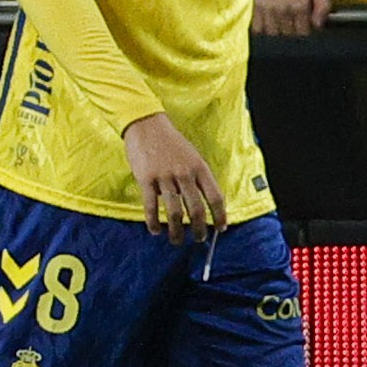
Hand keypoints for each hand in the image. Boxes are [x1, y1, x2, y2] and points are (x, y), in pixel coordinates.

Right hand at [122, 113, 226, 241]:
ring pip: (174, 212)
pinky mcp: (146, 179)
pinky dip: (153, 222)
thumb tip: (206, 203)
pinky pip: (151, 206)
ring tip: (177, 240)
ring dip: (177, 231)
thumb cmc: (172, 143)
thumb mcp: (193, 157)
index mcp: (200, 168)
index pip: (216, 197)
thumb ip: (198, 177)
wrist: (147, 125)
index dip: (220, 215)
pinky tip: (155, 231)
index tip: (221, 228)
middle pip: (197, 209)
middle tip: (199, 239)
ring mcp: (165, 177)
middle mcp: (185, 174)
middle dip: (199, 228)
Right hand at [253, 0, 331, 33]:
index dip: (305, 28)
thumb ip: (324, 6)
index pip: (303, 32)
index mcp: (299, 6)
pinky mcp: (255, 8)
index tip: (303, 21)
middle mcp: (283, 9)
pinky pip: (258, 29)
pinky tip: (269, 19)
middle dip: (292, 29)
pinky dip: (263, 27)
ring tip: (281, 19)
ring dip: (278, 29)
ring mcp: (268, 9)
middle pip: (288, 34)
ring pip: (274, 33)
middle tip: (292, 18)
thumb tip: (318, 25)